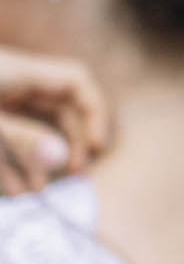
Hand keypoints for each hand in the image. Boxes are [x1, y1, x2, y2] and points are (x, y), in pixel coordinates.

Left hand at [0, 47, 109, 195]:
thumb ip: (23, 138)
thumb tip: (62, 159)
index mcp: (20, 72)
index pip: (76, 80)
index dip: (93, 111)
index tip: (96, 145)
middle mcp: (15, 82)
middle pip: (58, 108)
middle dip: (68, 142)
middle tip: (75, 172)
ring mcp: (0, 99)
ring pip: (32, 126)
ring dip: (36, 159)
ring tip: (39, 190)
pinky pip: (7, 137)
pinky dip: (11, 162)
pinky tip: (14, 189)